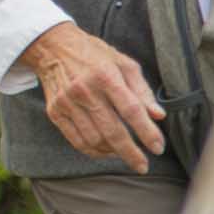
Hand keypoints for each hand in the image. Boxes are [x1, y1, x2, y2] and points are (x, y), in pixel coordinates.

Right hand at [20, 20, 167, 165]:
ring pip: (94, 140)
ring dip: (113, 152)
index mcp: (106, 76)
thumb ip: (143, 91)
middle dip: (131, 153)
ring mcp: (67, 102)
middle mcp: (85, 90)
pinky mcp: (55, 111)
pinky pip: (76, 140)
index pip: (131, 111)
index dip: (147, 132)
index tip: (158, 148)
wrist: (53, 47)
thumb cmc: (95, 55)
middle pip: (112, 131)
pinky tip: (106, 151)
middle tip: (143, 166)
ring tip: (124, 153)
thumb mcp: (124, 64)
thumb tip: (159, 116)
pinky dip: (93, 151)